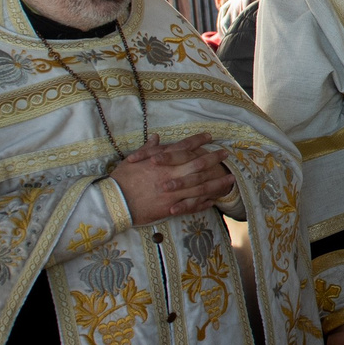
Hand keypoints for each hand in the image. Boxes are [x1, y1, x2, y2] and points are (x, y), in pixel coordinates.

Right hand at [113, 134, 235, 224]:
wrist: (113, 202)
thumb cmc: (120, 180)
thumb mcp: (132, 160)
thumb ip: (147, 148)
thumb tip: (157, 137)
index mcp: (161, 162)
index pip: (183, 147)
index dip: (198, 141)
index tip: (209, 136)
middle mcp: (170, 175)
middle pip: (197, 165)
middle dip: (213, 159)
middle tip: (226, 154)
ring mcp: (173, 192)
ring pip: (200, 186)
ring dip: (216, 182)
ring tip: (230, 178)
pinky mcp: (170, 208)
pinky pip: (192, 205)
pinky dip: (204, 202)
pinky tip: (214, 199)